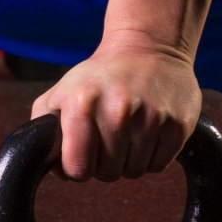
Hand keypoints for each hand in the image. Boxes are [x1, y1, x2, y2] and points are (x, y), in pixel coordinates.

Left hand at [30, 42, 201, 181]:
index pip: (78, 169)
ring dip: (129, 160)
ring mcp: (152, 116)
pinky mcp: (178, 124)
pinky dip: (152, 156)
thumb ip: (43, 128)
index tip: (81, 155)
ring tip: (128, 132)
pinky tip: (148, 132)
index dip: (77, 168)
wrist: (149, 47)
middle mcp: (118, 108)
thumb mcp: (61, 93)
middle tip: (108, 138)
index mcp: (83, 102)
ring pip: (135, 172)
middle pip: (108, 174)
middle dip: (104, 164)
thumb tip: (48, 165)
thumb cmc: (99, 77)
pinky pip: (159, 165)